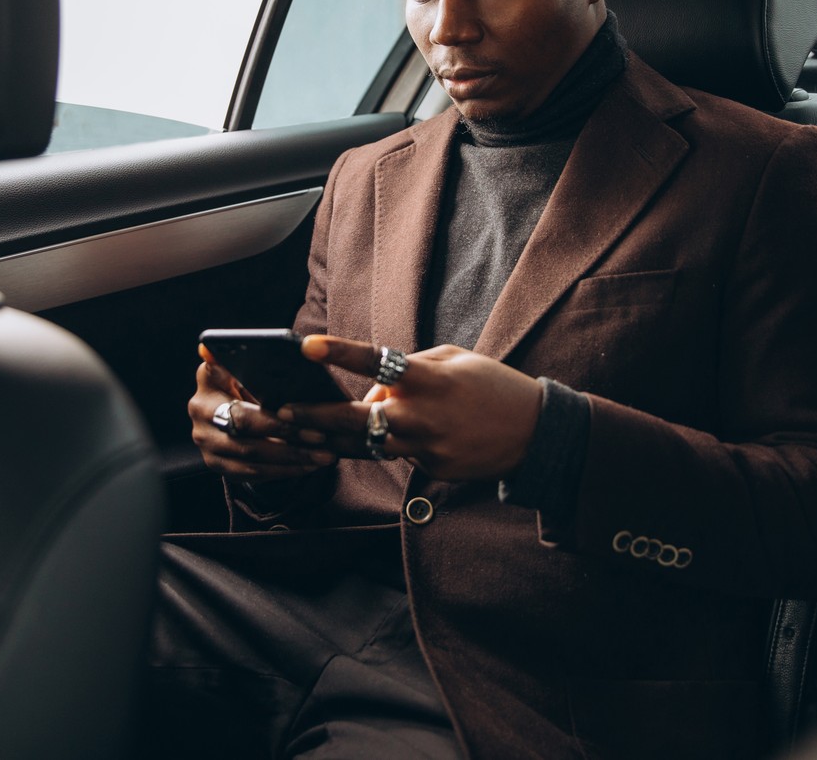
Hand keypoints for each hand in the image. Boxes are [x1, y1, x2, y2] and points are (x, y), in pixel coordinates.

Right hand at [189, 344, 335, 481]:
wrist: (232, 408)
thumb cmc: (251, 382)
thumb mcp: (253, 367)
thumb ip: (264, 364)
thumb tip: (296, 352)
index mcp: (209, 377)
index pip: (237, 387)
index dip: (265, 404)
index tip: (300, 411)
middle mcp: (200, 410)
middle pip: (245, 425)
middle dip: (287, 433)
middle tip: (320, 436)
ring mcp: (206, 440)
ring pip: (251, 454)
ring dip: (290, 458)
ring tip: (322, 455)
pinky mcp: (216, 463)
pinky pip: (251, 472)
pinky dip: (282, 471)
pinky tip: (306, 465)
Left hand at [280, 336, 543, 481]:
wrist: (536, 434)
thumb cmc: (492, 387)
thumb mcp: (452, 361)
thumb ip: (407, 371)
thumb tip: (371, 394)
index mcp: (428, 380)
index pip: (376, 363)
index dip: (339, 352)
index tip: (306, 345)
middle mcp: (421, 417)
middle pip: (354, 421)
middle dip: (313, 417)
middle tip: (280, 412)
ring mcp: (425, 449)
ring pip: (366, 445)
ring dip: (332, 439)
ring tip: (300, 431)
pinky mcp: (430, 471)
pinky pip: (398, 454)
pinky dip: (390, 443)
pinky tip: (395, 434)